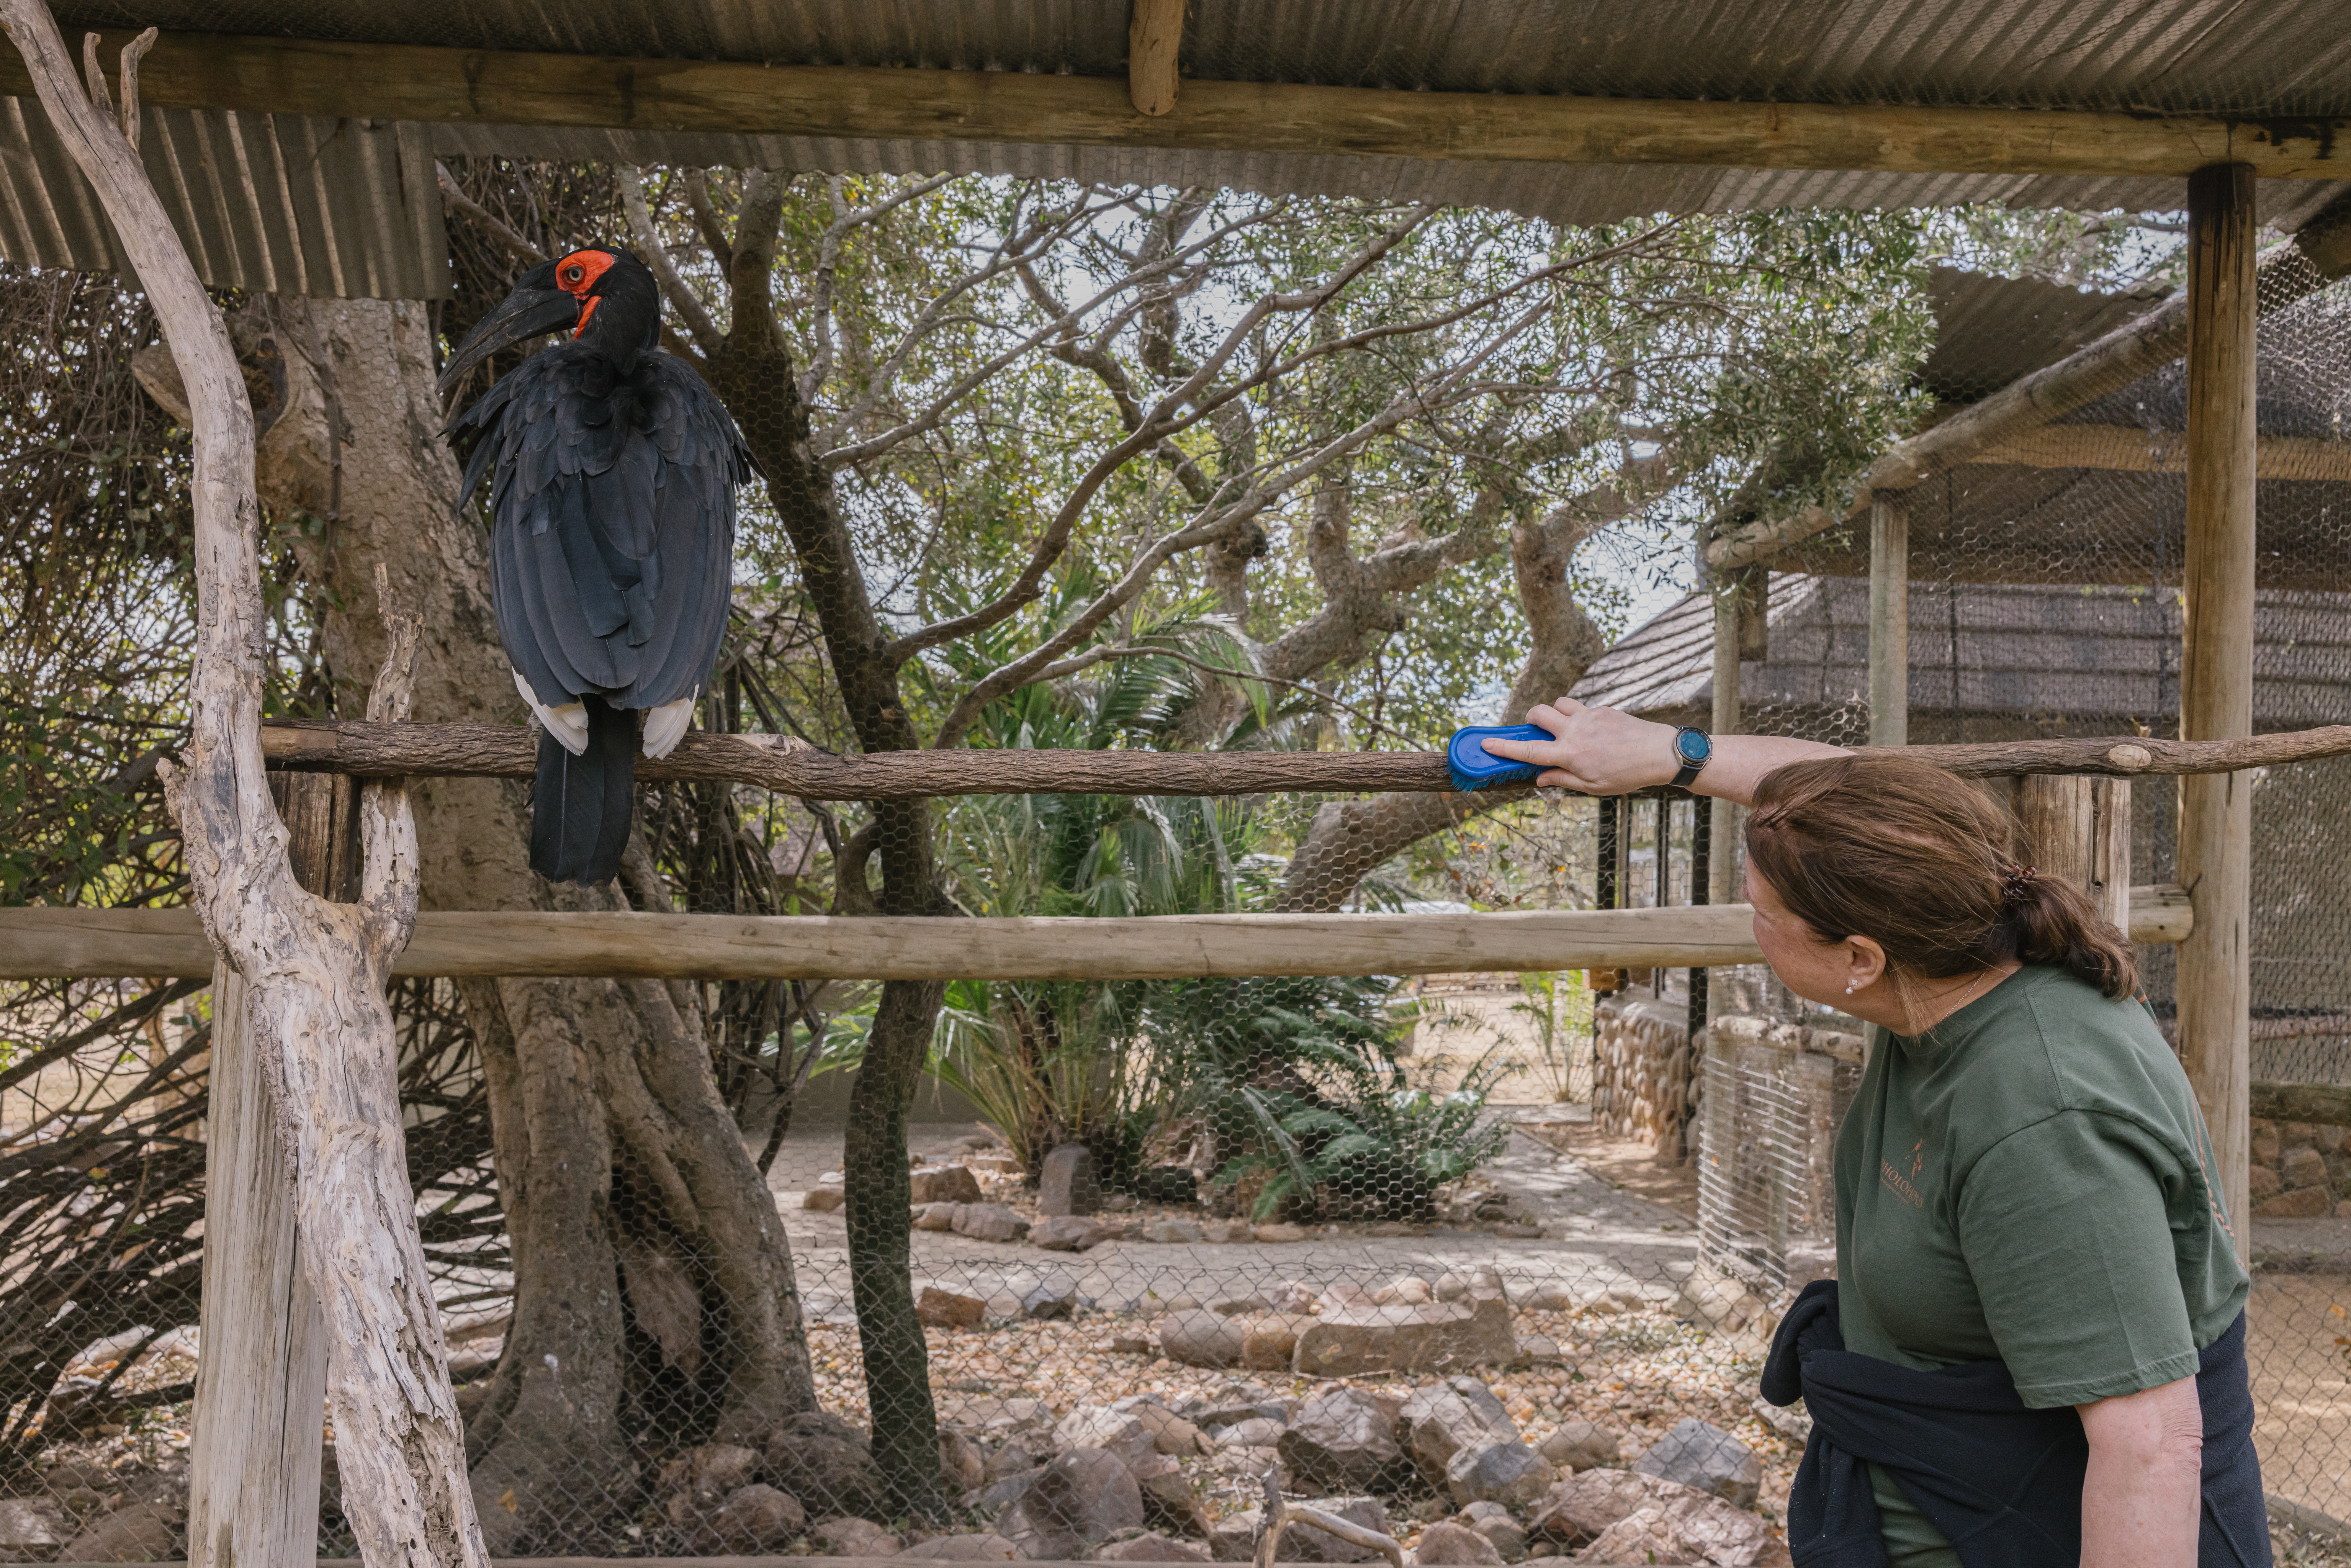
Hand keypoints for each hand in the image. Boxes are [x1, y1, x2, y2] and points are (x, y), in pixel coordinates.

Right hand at [1480, 698, 1677, 793]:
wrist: (1661, 753)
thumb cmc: (1627, 775)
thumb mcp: (1593, 787)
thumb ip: (1563, 781)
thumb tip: (1540, 779)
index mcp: (1570, 755)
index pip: (1529, 751)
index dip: (1504, 748)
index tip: (1485, 743)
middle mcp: (1575, 732)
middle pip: (1538, 713)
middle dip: (1530, 719)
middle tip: (1536, 730)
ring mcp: (1589, 717)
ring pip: (1559, 703)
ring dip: (1555, 713)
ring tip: (1564, 728)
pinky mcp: (1602, 709)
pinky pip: (1581, 707)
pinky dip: (1578, 716)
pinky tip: (1592, 732)